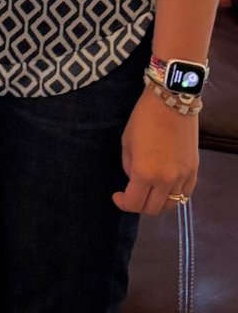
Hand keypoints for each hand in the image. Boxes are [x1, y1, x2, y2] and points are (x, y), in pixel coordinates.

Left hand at [112, 88, 198, 215]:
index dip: (123, 203)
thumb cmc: (143, 120)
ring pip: (172, 204)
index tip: (117, 196)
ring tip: (148, 191)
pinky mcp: (194, 171)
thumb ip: (129, 166)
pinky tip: (165, 187)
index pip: (134, 203)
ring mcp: (183, 177)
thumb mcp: (126, 143)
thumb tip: (134, 179)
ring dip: (157, 202)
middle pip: (153, 208)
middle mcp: (166, 180)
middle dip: (139, 205)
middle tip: (131, 195)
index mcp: (144, 173)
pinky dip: (174, 195)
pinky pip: (185, 194)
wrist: (171, 104)